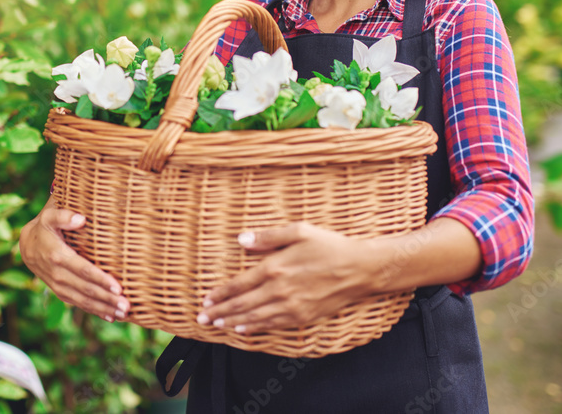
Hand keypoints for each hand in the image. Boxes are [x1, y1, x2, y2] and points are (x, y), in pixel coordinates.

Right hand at [18, 195, 129, 322]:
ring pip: (83, 300)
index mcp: (58, 256)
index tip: (118, 287)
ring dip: (104, 308)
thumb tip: (80, 219)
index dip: (100, 279)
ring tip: (124, 314)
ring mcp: (59, 286)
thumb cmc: (45, 226)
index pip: (83, 270)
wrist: (28, 245)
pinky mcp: (61, 292)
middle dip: (107, 299)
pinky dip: (95, 311)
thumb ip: (63, 215)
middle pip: (86, 289)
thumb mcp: (49, 215)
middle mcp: (58, 274)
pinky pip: (78, 304)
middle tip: (127, 305)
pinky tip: (110, 316)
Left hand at [196, 222, 375, 334]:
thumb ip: (268, 236)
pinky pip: (273, 325)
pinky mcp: (303, 316)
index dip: (221, 293)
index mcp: (275, 267)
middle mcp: (280, 289)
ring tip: (217, 325)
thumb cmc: (329, 246)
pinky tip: (243, 330)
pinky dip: (255, 329)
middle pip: (242, 305)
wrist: (360, 269)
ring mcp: (291, 306)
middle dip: (220, 312)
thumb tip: (241, 239)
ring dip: (233, 322)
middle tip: (202, 318)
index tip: (205, 299)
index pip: (239, 284)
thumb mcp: (299, 231)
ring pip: (255, 318)